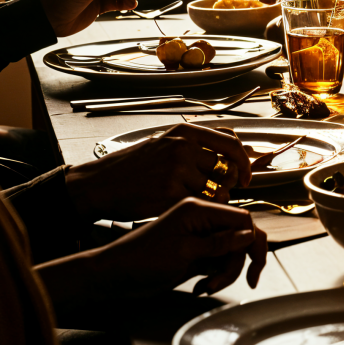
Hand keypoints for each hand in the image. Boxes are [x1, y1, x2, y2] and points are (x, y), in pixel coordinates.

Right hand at [64, 122, 251, 220]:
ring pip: (217, 191)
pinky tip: (187, 210)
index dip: (244, 162)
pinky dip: (201, 211)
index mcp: (184, 133)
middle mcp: (183, 148)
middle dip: (228, 185)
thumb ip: (195, 144)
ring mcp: (177, 171)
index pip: (231, 143)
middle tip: (219, 193)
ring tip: (198, 202)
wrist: (97, 185)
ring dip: (214, 200)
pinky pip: (201, 206)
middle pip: (227, 170)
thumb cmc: (130, 167)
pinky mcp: (170, 195)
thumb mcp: (163, 142)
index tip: (247, 176)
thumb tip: (233, 146)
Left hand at [82, 197, 268, 297]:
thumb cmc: (141, 259)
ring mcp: (199, 238)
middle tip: (228, 281)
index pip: (242, 219)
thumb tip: (249, 236)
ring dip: (224, 274)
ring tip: (206, 286)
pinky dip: (215, 277)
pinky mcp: (195, 254)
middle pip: (240, 238)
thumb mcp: (184, 251)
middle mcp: (202, 221)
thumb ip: (219, 243)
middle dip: (236, 262)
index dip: (252, 241)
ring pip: (231, 254)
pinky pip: (218, 264)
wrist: (115, 276)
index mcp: (198, 210)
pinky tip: (200, 286)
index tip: (254, 264)